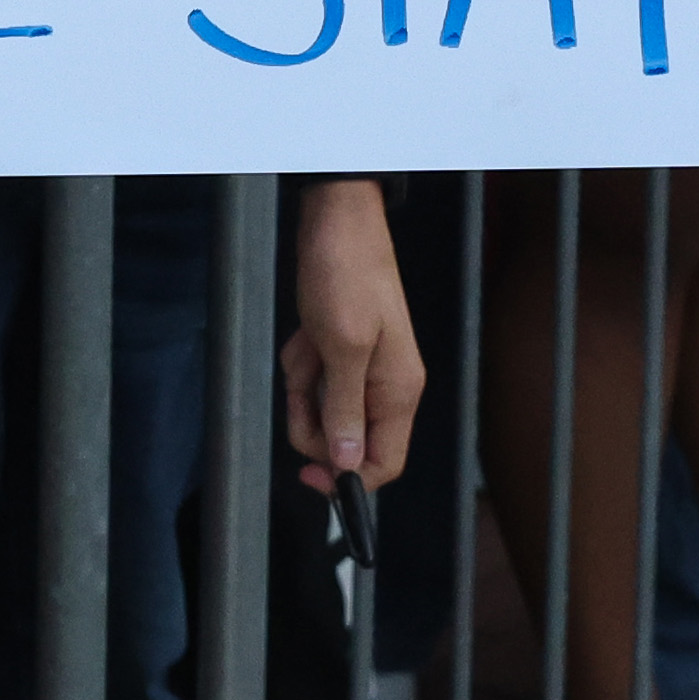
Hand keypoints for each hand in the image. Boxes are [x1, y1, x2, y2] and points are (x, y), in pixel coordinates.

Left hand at [277, 178, 422, 490]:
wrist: (336, 220)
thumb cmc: (346, 273)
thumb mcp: (342, 346)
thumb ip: (344, 408)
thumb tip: (348, 465)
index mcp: (398, 392)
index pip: (384, 464)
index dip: (347, 479)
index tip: (309, 474)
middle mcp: (385, 387)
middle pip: (344, 441)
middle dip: (311, 418)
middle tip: (301, 385)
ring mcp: (362, 369)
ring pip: (321, 409)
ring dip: (302, 383)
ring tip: (307, 344)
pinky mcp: (340, 352)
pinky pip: (312, 379)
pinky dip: (300, 361)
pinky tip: (305, 333)